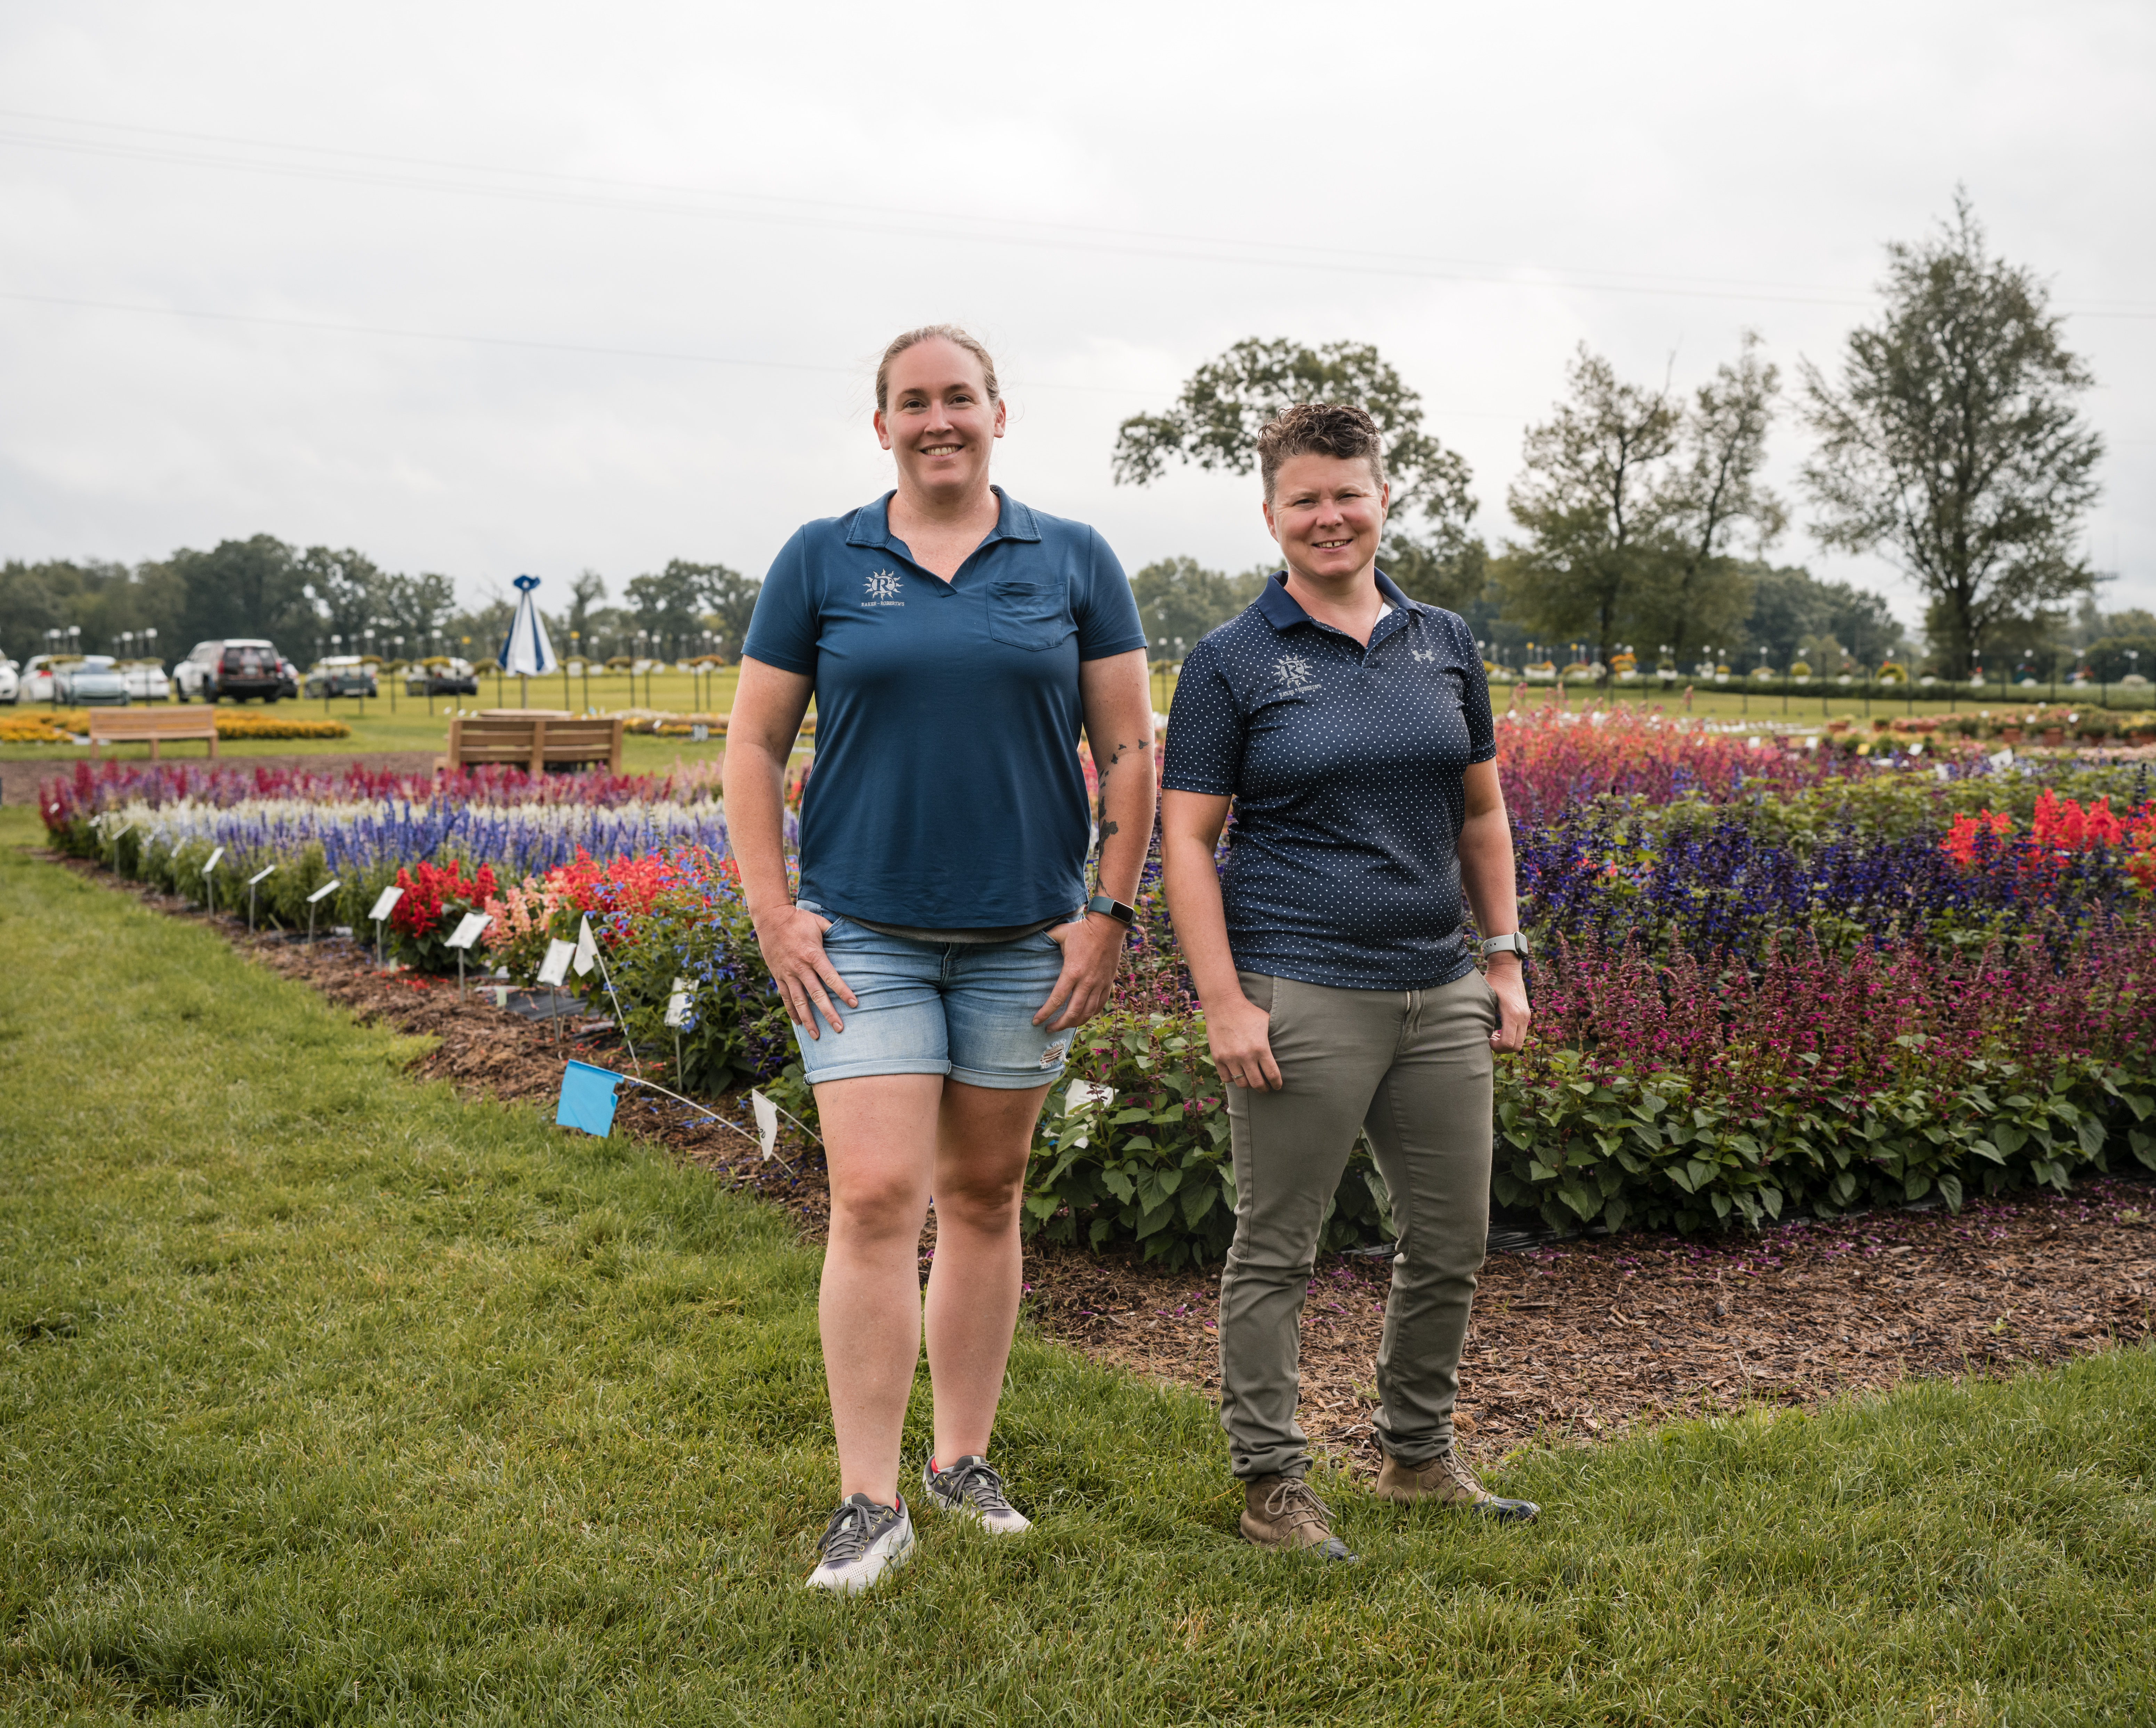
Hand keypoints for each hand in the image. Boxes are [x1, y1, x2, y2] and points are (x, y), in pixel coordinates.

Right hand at [751, 904, 856, 1038]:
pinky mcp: (778, 976)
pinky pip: (785, 997)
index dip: (843, 990)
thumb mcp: (819, 922)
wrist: (770, 918)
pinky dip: (791, 1011)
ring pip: (798, 1001)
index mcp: (813, 955)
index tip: (854, 1003)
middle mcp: (800, 967)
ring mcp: (787, 973)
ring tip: (817, 1035)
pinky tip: (798, 1023)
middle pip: (816, 994)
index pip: (831, 977)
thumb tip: (852, 936)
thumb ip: (834, 932)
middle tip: (839, 1028)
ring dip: (808, 1019)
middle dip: (828, 1013)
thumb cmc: (798, 919)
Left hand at [1035, 913, 1125, 1030]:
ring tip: (1063, 1025)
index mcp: (1072, 971)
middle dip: (1059, 1025)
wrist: (1109, 927)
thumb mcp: (1060, 933)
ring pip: (1087, 1013)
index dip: (1044, 1013)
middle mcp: (1087, 982)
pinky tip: (1081, 1017)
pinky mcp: (1108, 984)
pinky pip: (1099, 1006)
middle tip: (1048, 1029)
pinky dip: (1089, 1015)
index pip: (1056, 1000)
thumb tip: (1030, 942)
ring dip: (1074, 1023)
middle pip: (1073, 1013)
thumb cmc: (1082, 929)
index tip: (1035, 1021)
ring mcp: (1099, 984)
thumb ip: (1045, 940)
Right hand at [1206, 989, 1281, 1090]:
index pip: (1272, 1075)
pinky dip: (1233, 1079)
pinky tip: (1237, 1074)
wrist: (1223, 1005)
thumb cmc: (1248, 1012)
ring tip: (1251, 1081)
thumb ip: (1273, 1038)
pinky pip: (1226, 1078)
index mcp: (1260, 1048)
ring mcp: (1230, 1058)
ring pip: (1241, 1084)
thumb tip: (1283, 1047)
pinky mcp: (1218, 1058)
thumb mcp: (1266, 1022)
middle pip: (1257, 1084)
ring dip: (1248, 1084)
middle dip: (1264, 1088)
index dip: (1277, 1084)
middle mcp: (1245, 1056)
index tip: (1277, 1086)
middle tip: (1266, 1088)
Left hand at [1487, 955, 1530, 1053]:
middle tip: (1489, 1040)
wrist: (1507, 968)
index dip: (1497, 1047)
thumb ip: (1483, 1015)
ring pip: (1520, 1041)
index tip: (1487, 1040)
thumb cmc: (1493, 981)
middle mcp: (1523, 1016)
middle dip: (1502, 1048)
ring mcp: (1526, 1016)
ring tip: (1493, 1035)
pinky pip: (1521, 1034)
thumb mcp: (1485, 998)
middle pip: (1516, 1046)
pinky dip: (1511, 1037)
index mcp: (1512, 1013)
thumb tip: (1475, 1033)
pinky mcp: (1526, 1015)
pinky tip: (1498, 1030)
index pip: (1509, 1042)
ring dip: (1507, 1043)